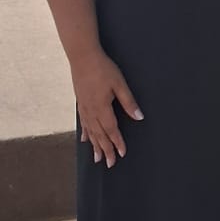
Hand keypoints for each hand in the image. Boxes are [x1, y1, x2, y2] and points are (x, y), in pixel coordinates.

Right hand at [71, 49, 142, 168]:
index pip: (111, 130)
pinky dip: (85, 133)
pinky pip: (83, 123)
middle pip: (99, 135)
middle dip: (106, 150)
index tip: (122, 154)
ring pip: (90, 132)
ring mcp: (84, 108)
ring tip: (97, 159)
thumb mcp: (120, 84)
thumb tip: (139, 117)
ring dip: (95, 146)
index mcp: (102, 107)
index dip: (117, 142)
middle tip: (111, 164)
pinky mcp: (80, 103)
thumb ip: (129, 102)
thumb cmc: (103, 68)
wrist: (82, 56)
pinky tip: (85, 140)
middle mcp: (91, 111)